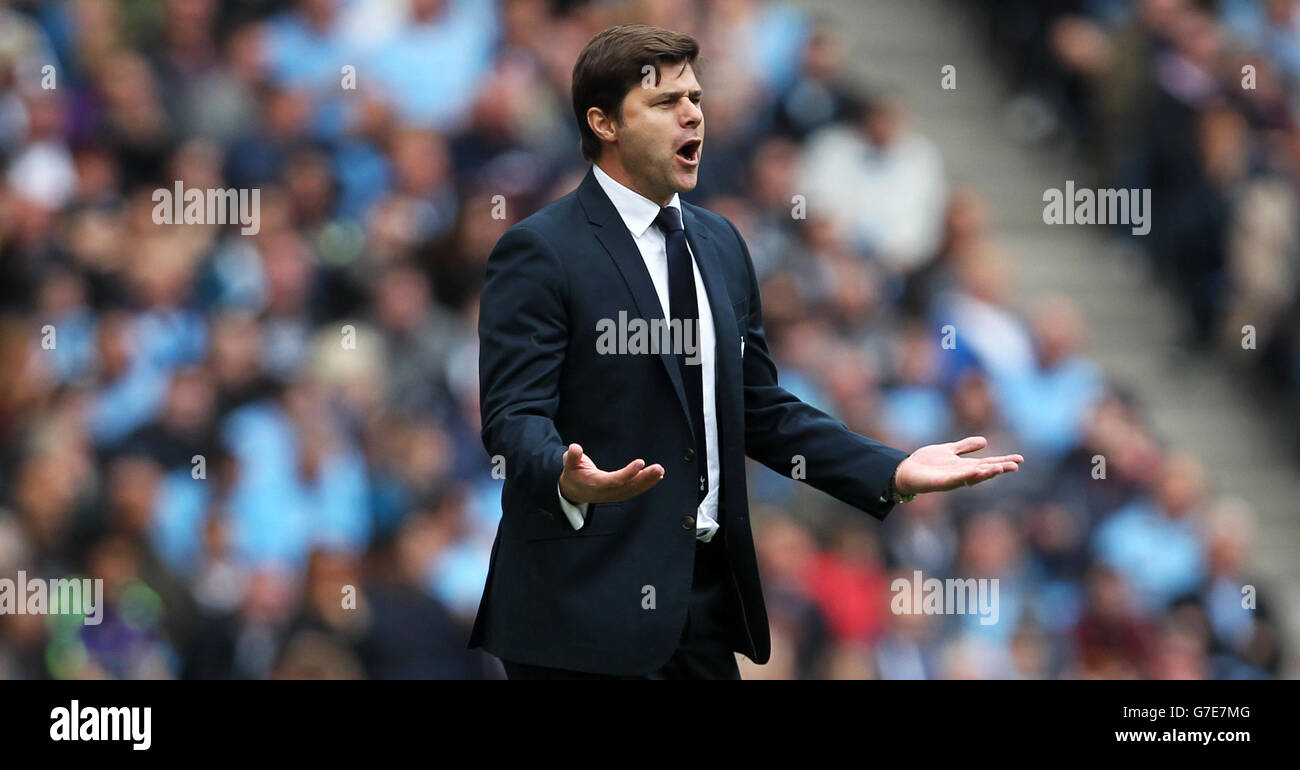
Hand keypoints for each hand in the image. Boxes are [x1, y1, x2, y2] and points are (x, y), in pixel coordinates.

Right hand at [558, 443, 664, 503]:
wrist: (574, 491)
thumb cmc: (573, 474)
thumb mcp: (569, 465)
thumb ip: (572, 457)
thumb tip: (574, 448)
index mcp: (597, 485)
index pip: (616, 480)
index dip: (629, 473)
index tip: (641, 463)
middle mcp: (608, 492)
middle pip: (629, 486)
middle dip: (645, 478)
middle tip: (659, 468)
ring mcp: (615, 495)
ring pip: (635, 489)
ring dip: (649, 480)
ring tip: (660, 471)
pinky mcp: (620, 493)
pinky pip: (635, 490)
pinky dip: (647, 484)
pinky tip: (658, 476)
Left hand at [893, 436, 1022, 495]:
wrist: (905, 470)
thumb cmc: (926, 462)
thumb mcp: (949, 450)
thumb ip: (965, 446)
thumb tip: (985, 441)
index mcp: (964, 466)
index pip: (988, 463)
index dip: (1003, 461)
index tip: (1020, 459)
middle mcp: (961, 474)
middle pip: (984, 471)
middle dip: (999, 468)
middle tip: (1015, 465)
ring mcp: (952, 479)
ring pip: (972, 477)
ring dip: (985, 473)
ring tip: (999, 468)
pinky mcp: (940, 482)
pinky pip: (954, 480)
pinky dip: (965, 476)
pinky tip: (974, 471)